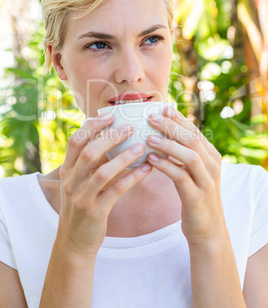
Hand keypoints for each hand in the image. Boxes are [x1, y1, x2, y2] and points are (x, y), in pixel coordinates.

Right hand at [57, 114, 152, 256]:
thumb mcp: (79, 182)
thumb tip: (111, 139)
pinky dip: (132, 178)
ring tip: (142, 146)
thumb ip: (91, 163)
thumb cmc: (82, 205)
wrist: (74, 241)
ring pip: (103, 171)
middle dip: (110, 137)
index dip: (92, 126)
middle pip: (89, 152)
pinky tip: (146, 169)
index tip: (110, 116)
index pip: (75, 141)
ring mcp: (81, 197)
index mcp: (67, 171)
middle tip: (130, 127)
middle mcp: (71, 182)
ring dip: (124, 157)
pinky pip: (116, 191)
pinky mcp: (94, 212)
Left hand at [146, 106, 224, 244]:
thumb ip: (182, 154)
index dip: (178, 118)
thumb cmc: (194, 196)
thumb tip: (160, 135)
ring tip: (148, 137)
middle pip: (192, 139)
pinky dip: (166, 166)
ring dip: (168, 144)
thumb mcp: (193, 172)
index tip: (162, 108)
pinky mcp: (197, 197)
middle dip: (171, 126)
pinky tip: (151, 160)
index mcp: (211, 156)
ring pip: (189, 155)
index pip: (194, 131)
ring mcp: (206, 181)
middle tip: (151, 117)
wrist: (208, 230)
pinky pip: (181, 177)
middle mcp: (212, 165)